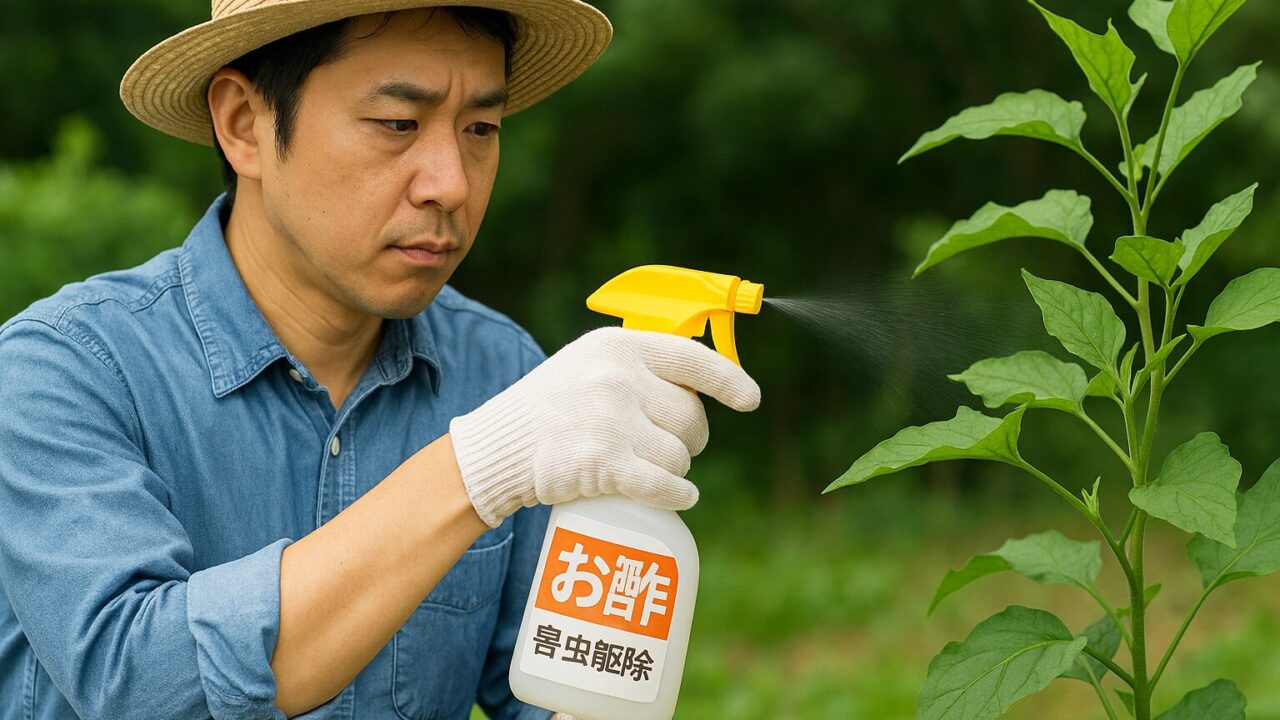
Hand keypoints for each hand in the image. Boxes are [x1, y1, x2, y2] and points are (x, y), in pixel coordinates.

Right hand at [449, 327, 760, 526]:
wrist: (499, 447)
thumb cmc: (552, 407)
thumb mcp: (590, 364)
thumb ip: (639, 366)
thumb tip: (705, 381)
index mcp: (618, 345)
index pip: (692, 358)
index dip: (729, 380)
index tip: (750, 399)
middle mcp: (617, 377)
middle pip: (691, 417)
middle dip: (690, 438)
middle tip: (668, 446)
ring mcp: (612, 420)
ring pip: (679, 455)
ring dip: (672, 469)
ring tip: (642, 466)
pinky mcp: (604, 463)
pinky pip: (665, 484)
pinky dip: (677, 495)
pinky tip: (680, 497)